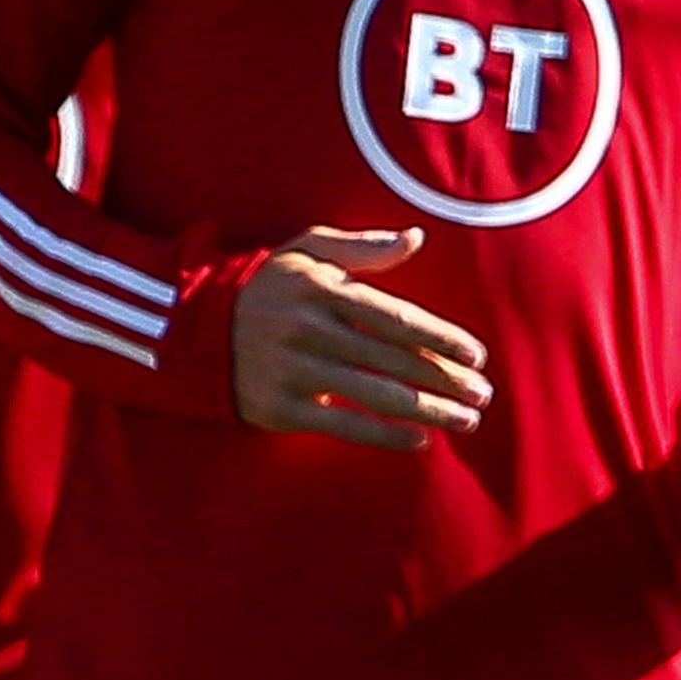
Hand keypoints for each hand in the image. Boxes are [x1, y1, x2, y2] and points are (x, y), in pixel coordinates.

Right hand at [231, 226, 490, 449]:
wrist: (197, 331)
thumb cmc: (267, 287)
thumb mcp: (306, 251)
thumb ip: (361, 246)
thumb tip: (415, 238)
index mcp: (321, 289)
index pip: (395, 317)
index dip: (440, 338)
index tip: (477, 356)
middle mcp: (309, 329)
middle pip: (393, 359)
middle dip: (445, 380)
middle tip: (483, 395)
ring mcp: (294, 370)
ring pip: (376, 395)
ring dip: (428, 411)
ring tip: (466, 421)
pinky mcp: (281, 408)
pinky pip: (344, 426)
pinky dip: (385, 436)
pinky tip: (420, 441)